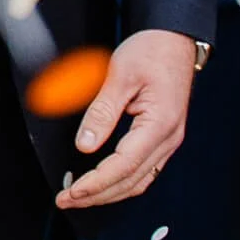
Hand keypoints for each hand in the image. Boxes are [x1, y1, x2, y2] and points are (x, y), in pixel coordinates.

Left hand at [55, 29, 197, 209]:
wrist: (174, 40)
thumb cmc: (149, 52)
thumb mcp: (120, 76)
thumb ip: (102, 112)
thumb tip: (85, 146)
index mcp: (160, 124)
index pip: (124, 165)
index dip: (96, 183)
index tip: (72, 192)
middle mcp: (169, 139)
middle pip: (132, 180)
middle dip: (98, 195)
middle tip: (65, 199)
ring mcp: (169, 141)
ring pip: (139, 180)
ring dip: (109, 193)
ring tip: (79, 196)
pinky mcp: (163, 138)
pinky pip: (143, 170)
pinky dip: (121, 182)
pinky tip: (102, 183)